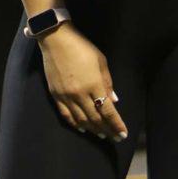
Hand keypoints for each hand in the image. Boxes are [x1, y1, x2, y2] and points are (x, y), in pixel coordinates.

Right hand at [37, 24, 127, 141]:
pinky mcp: (55, 96)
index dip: (116, 124)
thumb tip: (114, 101)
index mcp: (94, 84)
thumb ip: (108, 83)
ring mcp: (66, 96)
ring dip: (93, 130)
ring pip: (81, 120)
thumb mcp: (101, 62)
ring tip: (102, 135)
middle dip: (107, 130)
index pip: (107, 111)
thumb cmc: (82, 48)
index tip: (122, 134)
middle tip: (115, 137)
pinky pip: (66, 115)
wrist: (56, 41)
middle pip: (95, 118)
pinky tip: (82, 128)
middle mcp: (79, 94)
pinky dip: (75, 124)